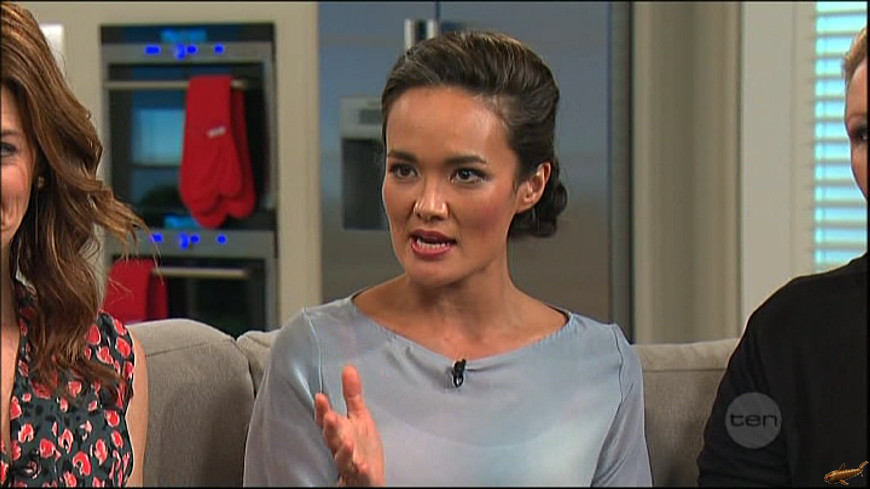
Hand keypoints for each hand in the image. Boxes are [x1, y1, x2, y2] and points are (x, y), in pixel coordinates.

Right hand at [314, 365, 384, 486]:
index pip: (327, 420)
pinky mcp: (360, 477)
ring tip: (347, 442)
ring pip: (342, 458)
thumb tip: (348, 368)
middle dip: (330, 428)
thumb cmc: (361, 446)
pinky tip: (364, 467)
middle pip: (332, 438)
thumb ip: (352, 395)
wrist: (368, 477)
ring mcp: (349, 464)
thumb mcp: (359, 417)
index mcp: (339, 432)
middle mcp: (340, 448)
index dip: (323, 410)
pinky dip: (361, 471)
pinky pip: (359, 475)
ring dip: (344, 451)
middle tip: (329, 417)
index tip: (320, 397)